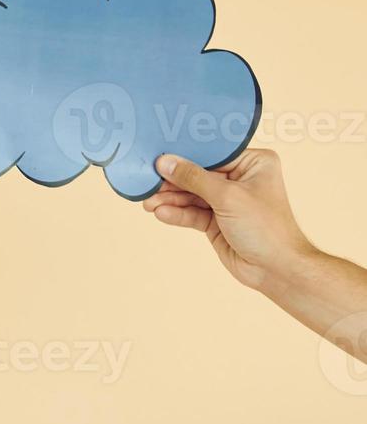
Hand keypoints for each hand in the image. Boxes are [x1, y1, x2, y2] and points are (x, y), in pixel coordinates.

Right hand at [142, 149, 316, 292]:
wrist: (275, 268)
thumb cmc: (266, 228)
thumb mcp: (227, 197)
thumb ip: (194, 179)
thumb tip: (166, 162)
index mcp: (254, 163)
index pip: (213, 155)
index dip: (186, 157)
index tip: (160, 157)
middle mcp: (240, 180)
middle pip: (198, 175)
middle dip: (173, 182)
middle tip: (149, 184)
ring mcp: (226, 201)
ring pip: (191, 196)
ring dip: (170, 200)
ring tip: (149, 203)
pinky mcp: (216, 221)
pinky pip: (192, 213)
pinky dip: (177, 214)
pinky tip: (161, 213)